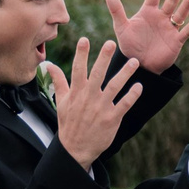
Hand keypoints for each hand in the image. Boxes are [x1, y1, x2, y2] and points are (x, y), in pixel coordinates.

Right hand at [49, 37, 142, 167]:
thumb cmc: (69, 123)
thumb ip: (58, 81)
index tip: (84, 39)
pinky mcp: (112, 119)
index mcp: (77, 93)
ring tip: (134, 61)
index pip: (79, 69)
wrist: (76, 148)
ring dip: (125, 73)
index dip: (81, 54)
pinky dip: (132, 95)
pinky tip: (139, 86)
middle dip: (104, 58)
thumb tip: (49, 64)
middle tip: (111, 43)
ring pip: (114, 86)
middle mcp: (89, 98)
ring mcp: (101, 108)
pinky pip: (124, 104)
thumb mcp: (62, 102)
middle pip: (98, 74)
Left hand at [106, 0, 188, 74]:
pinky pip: (185, 32)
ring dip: (186, 6)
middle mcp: (161, 18)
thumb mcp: (122, 28)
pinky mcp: (176, 41)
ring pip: (180, 14)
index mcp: (148, 12)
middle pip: (170, 1)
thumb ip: (117, 11)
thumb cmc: (130, 46)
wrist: (140, 65)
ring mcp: (169, 29)